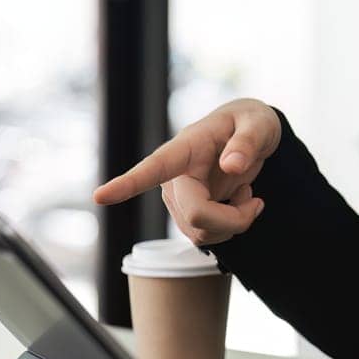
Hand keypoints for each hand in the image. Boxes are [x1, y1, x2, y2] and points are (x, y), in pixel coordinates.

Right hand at [92, 98, 281, 247]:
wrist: (252, 135)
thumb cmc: (251, 122)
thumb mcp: (259, 123)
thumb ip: (247, 142)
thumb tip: (232, 166)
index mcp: (184, 148)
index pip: (153, 167)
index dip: (127, 184)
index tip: (100, 196)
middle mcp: (173, 177)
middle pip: (195, 216)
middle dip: (232, 221)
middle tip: (257, 202)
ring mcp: (179, 198)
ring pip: (201, 233)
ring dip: (235, 224)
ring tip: (248, 195)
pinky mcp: (189, 213)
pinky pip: (208, 237)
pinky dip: (232, 227)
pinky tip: (240, 204)